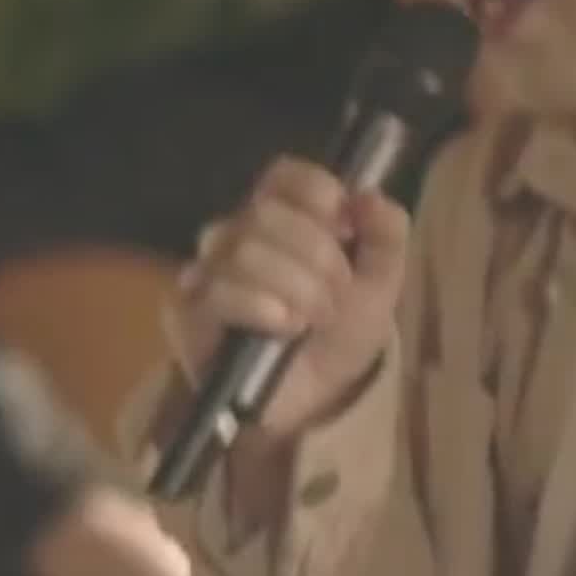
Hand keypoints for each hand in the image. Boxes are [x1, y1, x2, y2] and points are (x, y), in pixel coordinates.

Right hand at [169, 155, 411, 446]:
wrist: (316, 400)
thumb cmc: (341, 333)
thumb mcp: (380, 285)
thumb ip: (386, 235)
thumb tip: (370, 196)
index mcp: (282, 216)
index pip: (282, 175)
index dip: (315, 192)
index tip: (346, 227)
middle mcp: (237, 234)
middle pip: (263, 213)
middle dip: (315, 255)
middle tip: (339, 293)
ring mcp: (207, 271)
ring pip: (244, 252)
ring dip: (295, 286)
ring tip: (315, 318)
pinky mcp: (189, 312)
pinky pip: (217, 292)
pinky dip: (260, 306)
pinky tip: (285, 326)